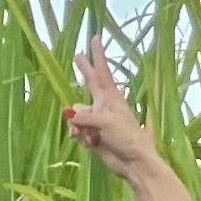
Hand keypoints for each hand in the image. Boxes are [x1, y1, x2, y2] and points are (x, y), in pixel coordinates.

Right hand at [62, 41, 165, 183]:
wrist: (132, 162)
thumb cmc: (125, 137)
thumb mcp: (105, 122)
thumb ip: (84, 116)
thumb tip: (68, 115)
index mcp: (110, 98)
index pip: (101, 71)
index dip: (97, 55)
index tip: (96, 38)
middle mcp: (103, 105)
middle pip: (88, 85)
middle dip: (83, 72)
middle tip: (77, 55)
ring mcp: (97, 120)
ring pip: (76, 115)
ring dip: (78, 126)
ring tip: (89, 136)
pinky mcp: (93, 135)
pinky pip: (77, 129)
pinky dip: (79, 136)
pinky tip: (88, 143)